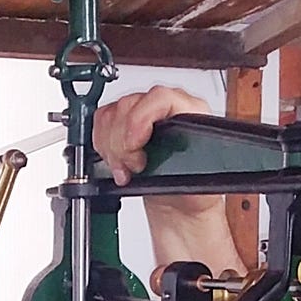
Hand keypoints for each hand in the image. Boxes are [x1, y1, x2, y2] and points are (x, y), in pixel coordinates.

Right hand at [92, 87, 242, 275]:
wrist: (181, 202)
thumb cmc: (194, 192)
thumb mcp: (198, 181)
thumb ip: (185, 164)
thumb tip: (171, 157)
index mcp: (189, 112)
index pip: (159, 98)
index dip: (140, 120)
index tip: (134, 146)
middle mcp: (165, 107)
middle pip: (128, 106)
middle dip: (123, 143)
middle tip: (134, 167)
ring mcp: (143, 112)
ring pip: (111, 115)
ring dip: (111, 147)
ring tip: (126, 169)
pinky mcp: (124, 123)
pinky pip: (102, 122)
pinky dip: (102, 145)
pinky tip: (116, 162)